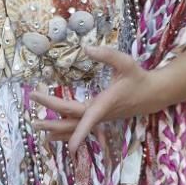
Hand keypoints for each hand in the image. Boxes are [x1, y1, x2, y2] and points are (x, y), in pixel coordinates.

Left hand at [30, 46, 160, 153]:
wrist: (153, 94)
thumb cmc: (138, 77)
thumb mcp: (125, 62)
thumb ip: (106, 54)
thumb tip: (86, 48)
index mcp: (103, 103)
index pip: (80, 113)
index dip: (61, 114)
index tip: (45, 118)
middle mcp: (99, 114)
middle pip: (72, 122)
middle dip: (52, 121)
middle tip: (32, 120)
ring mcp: (99, 118)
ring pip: (75, 128)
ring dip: (56, 129)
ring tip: (36, 128)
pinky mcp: (100, 118)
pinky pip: (80, 128)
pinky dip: (65, 132)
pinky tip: (52, 136)